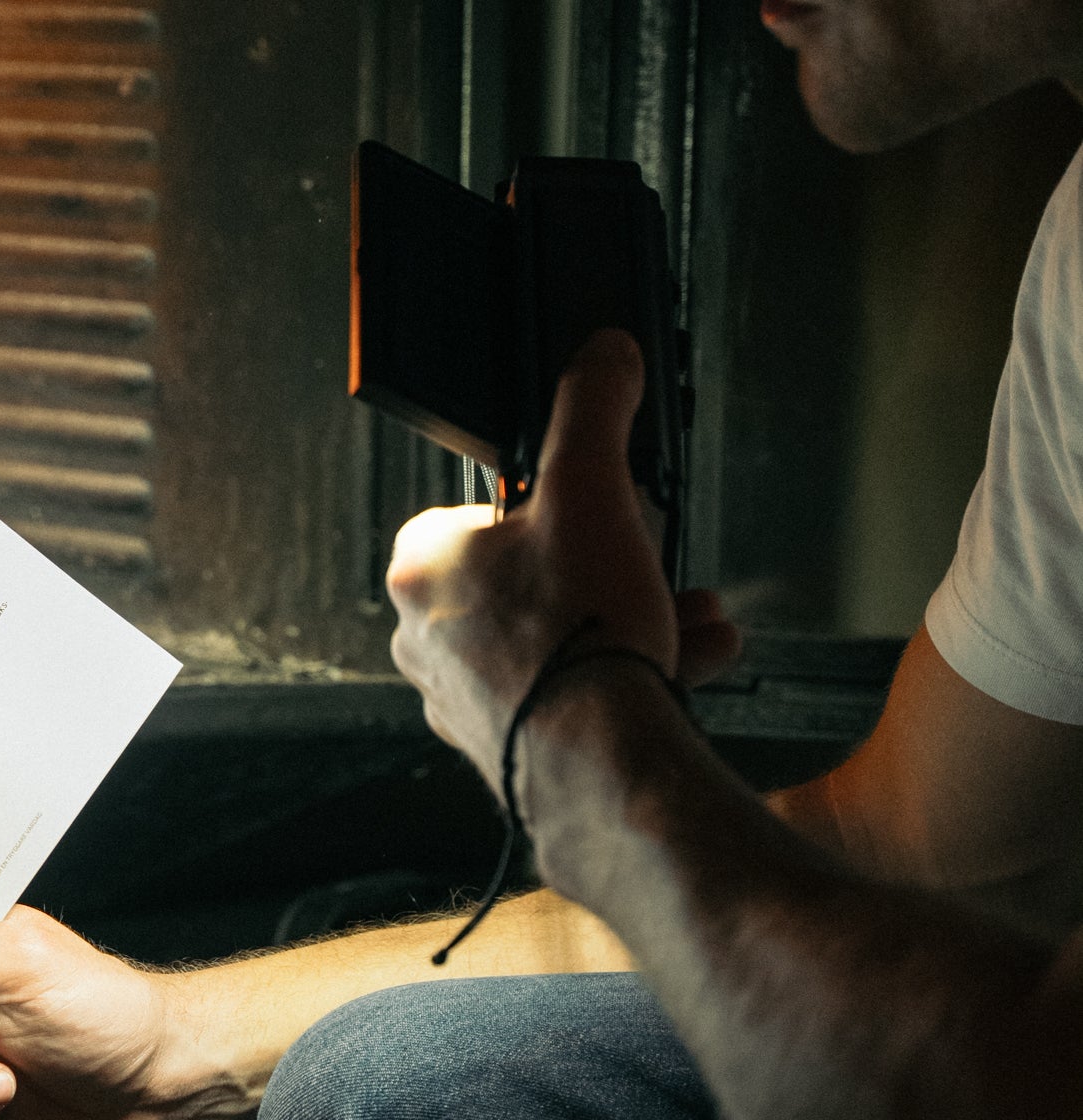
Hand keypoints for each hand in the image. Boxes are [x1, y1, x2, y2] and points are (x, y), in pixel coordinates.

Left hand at [386, 330, 731, 785]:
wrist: (600, 765)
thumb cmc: (577, 634)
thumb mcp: (593, 490)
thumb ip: (593, 410)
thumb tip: (601, 354)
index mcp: (421, 563)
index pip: (488, 506)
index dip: (558, 504)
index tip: (606, 514)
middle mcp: (423, 632)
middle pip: (533, 574)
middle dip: (616, 567)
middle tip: (662, 569)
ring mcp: (459, 692)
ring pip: (557, 634)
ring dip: (635, 618)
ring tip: (697, 618)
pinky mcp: (501, 741)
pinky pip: (568, 690)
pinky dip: (626, 672)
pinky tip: (690, 661)